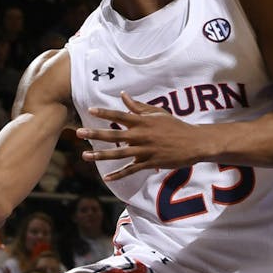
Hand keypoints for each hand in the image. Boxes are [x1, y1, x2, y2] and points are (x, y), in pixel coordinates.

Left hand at [79, 92, 202, 182]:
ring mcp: (145, 150)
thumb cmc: (175, 126)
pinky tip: (107, 178)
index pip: (120, 115)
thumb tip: (123, 95)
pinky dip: (119, 175)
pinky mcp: (150, 163)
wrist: (194, 143)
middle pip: (114, 135)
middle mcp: (141, 135)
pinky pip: (131, 170)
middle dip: (95, 134)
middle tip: (78, 132)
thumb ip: (138, 106)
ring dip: (100, 155)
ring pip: (119, 154)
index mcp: (143, 121)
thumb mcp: (157, 113)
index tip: (90, 110)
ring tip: (84, 155)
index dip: (105, 113)